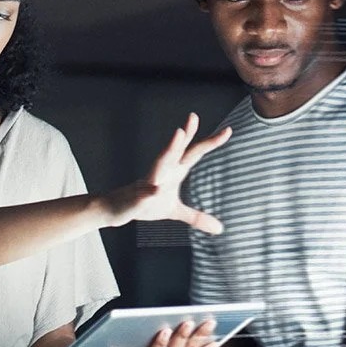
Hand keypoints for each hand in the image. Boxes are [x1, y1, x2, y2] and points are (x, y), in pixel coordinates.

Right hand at [106, 113, 231, 234]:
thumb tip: (219, 229)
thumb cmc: (146, 205)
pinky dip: (149, 192)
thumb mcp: (175, 212)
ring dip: (169, 149)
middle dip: (185, 135)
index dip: (210, 142)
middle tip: (193, 117)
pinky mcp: (137, 198)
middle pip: (176, 150)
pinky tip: (155, 190)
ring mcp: (149, 183)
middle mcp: (162, 172)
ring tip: (178, 135)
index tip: (228, 130)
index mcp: (174, 172)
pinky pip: (144, 194)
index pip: (193, 153)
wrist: (117, 209)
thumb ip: (196, 217)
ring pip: (160, 163)